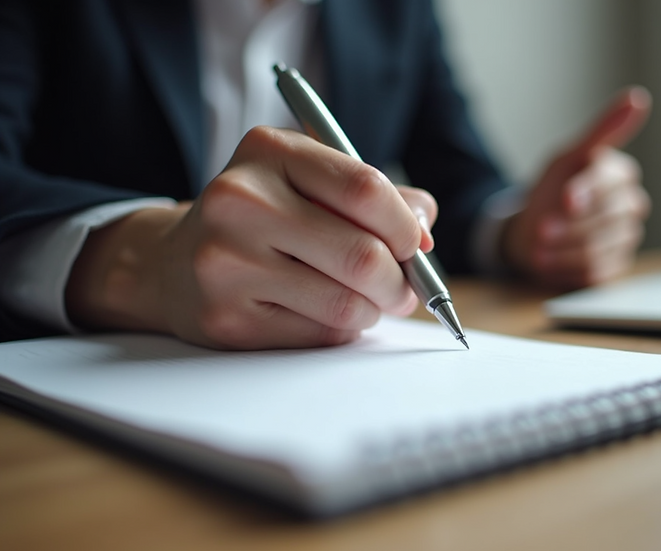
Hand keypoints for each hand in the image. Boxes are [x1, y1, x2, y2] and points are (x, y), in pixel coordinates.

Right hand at [65, 126, 436, 349]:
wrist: (172, 264)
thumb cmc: (265, 220)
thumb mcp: (311, 183)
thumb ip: (380, 197)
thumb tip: (425, 230)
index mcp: (269, 151)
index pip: (365, 188)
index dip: (404, 226)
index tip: (415, 245)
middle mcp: (240, 199)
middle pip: (362, 254)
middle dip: (400, 281)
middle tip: (404, 288)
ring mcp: (227, 261)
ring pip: (346, 303)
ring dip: (373, 309)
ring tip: (365, 301)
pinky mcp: (226, 318)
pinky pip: (320, 334)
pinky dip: (341, 330)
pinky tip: (323, 313)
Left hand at [502, 87, 651, 288]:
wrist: (530, 234)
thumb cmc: (551, 192)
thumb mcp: (568, 157)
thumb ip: (602, 131)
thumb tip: (638, 97)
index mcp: (621, 174)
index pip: (614, 181)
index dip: (588, 192)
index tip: (564, 201)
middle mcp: (631, 205)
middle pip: (610, 218)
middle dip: (570, 225)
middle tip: (542, 230)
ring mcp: (626, 238)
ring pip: (602, 247)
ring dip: (563, 249)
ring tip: (539, 248)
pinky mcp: (616, 267)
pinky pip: (597, 272)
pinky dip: (566, 267)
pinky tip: (552, 260)